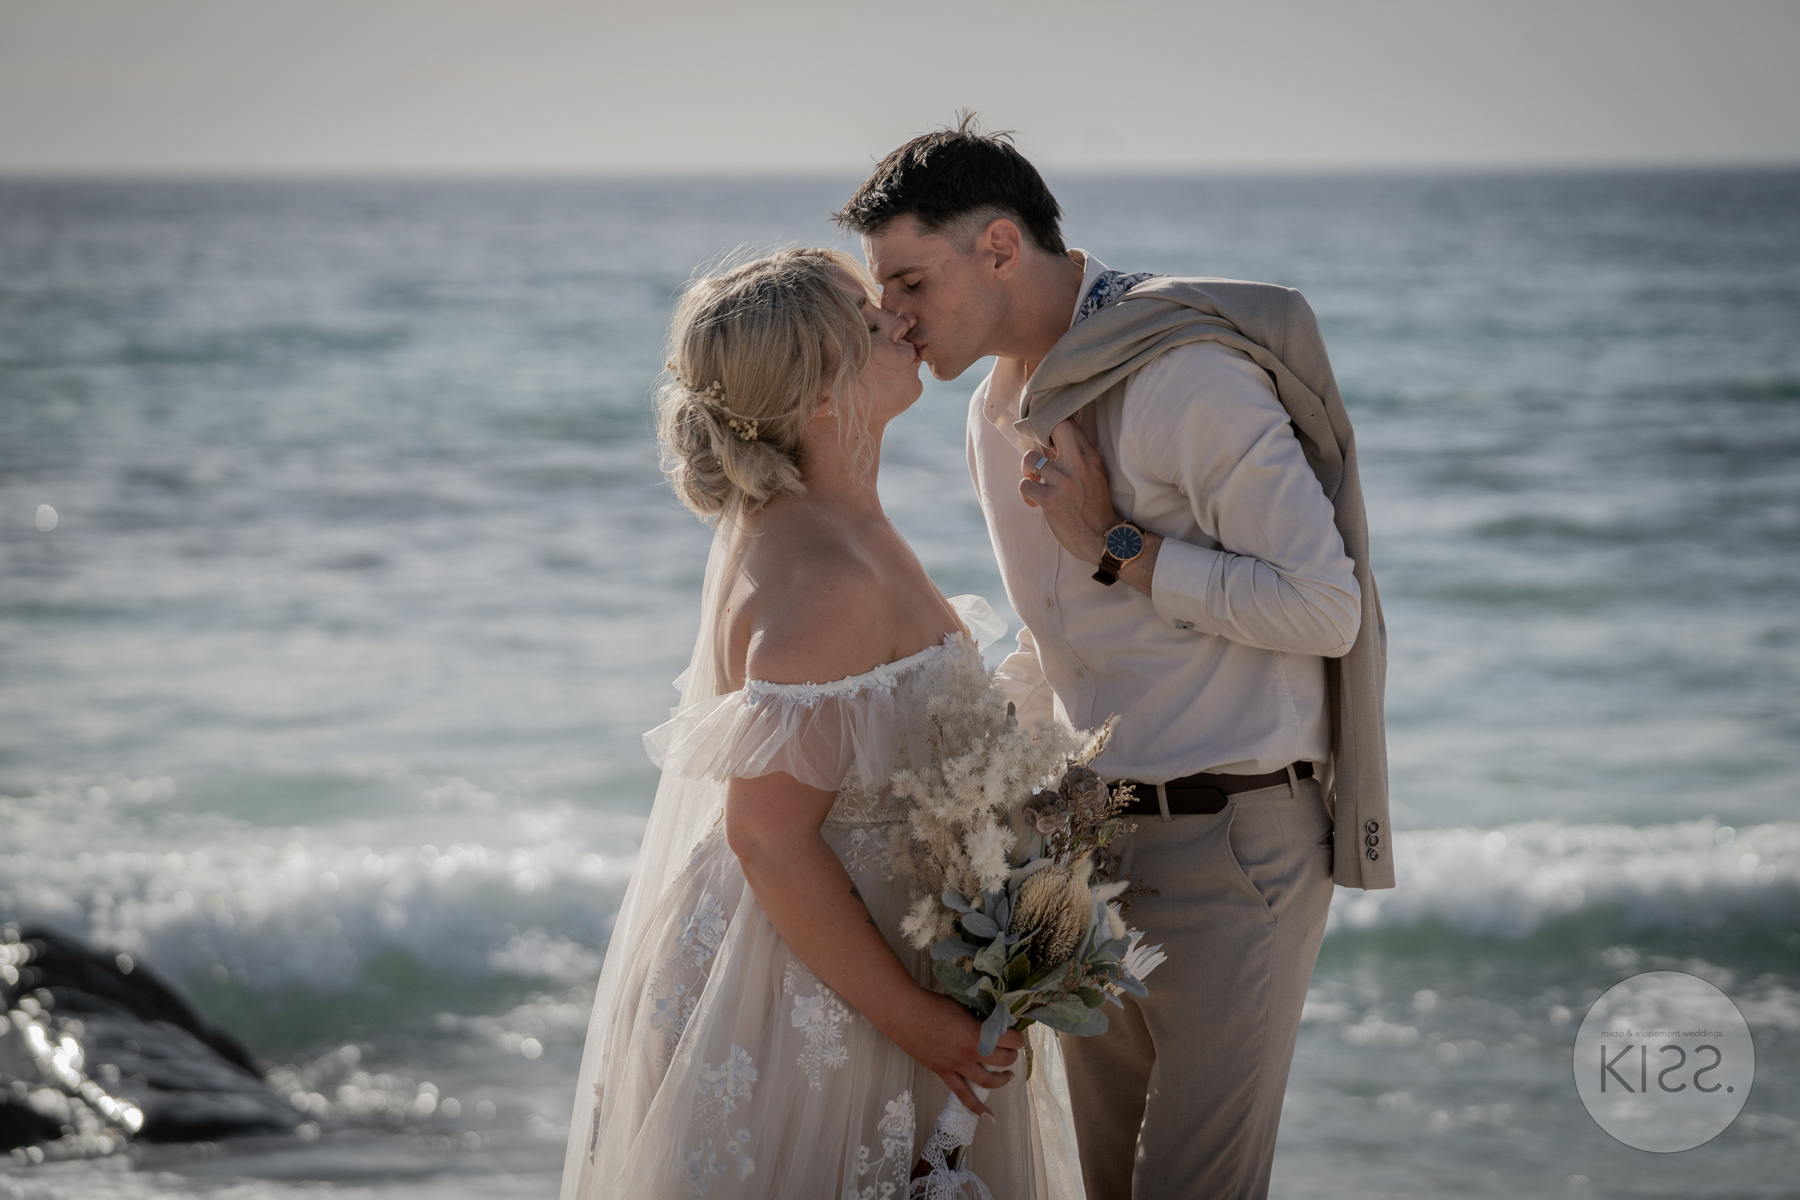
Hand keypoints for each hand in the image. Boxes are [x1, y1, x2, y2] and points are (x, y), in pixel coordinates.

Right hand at [886, 989, 1024, 1118]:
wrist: (905, 1014)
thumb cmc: (933, 1004)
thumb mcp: (964, 1006)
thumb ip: (979, 1018)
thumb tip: (993, 1022)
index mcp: (978, 1034)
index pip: (1011, 1039)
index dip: (1017, 1035)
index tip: (1016, 1031)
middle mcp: (971, 1054)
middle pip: (1004, 1059)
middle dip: (1012, 1053)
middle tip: (1011, 1047)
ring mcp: (957, 1067)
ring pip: (989, 1081)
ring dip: (1002, 1078)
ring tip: (1007, 1074)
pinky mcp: (944, 1074)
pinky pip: (963, 1095)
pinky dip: (977, 1108)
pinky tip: (989, 1118)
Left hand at [1019, 420, 1160, 593]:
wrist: (1103, 538)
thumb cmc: (1095, 506)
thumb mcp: (1095, 474)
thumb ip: (1078, 457)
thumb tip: (1050, 442)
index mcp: (1090, 457)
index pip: (1069, 424)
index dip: (1052, 428)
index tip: (1047, 442)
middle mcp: (1078, 465)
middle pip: (1054, 428)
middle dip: (1039, 437)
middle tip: (1039, 454)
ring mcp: (1063, 482)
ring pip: (1029, 458)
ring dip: (1027, 471)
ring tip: (1034, 482)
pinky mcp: (1050, 500)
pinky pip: (1024, 485)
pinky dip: (1026, 493)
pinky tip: (1034, 501)